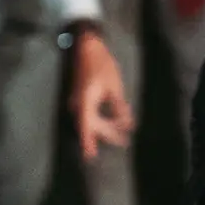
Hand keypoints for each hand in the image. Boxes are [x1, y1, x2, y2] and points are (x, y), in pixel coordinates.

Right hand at [70, 31, 134, 159]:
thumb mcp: (114, 86)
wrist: (86, 47)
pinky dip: (101, 119)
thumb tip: (127, 124)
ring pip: (90, 121)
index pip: (86, 127)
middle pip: (91, 126)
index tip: (90, 157)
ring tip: (122, 133)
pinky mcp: (80, 99)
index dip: (88, 142)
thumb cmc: (102, 64)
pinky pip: (89, 114)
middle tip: (124, 142)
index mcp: (85, 102)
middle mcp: (78, 105)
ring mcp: (77, 102)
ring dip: (105, 126)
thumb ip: (119, 107)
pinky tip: (113, 120)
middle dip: (107, 134)